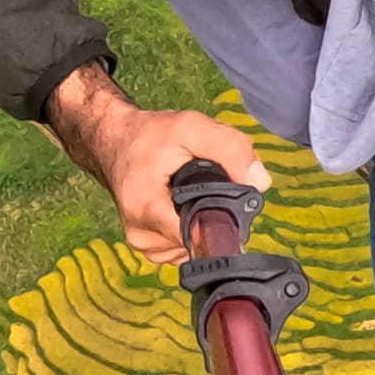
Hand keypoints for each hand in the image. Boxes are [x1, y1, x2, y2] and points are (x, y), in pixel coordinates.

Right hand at [49, 67, 270, 266]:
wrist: (115, 142)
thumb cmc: (151, 135)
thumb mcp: (191, 127)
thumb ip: (229, 148)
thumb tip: (260, 183)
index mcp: (147, 209)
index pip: (197, 237)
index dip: (221, 222)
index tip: (230, 204)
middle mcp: (142, 236)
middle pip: (200, 242)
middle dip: (214, 217)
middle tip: (209, 186)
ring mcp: (144, 245)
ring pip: (193, 247)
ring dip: (202, 221)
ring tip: (192, 191)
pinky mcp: (149, 247)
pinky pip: (182, 247)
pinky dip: (190, 227)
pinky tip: (183, 204)